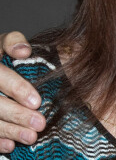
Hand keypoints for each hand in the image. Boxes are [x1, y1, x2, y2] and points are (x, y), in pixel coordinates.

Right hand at [0, 32, 45, 152]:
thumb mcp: (2, 42)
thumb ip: (13, 42)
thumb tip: (25, 51)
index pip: (1, 77)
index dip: (17, 89)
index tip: (37, 101)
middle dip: (17, 115)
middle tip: (40, 123)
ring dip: (10, 131)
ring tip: (32, 137)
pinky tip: (10, 146)